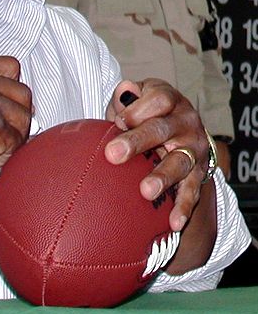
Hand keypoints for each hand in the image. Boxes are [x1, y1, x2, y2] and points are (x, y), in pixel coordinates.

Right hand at [0, 53, 31, 185]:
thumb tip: (10, 96)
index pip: (12, 67)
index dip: (10, 87)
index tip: (4, 101)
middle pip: (23, 93)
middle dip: (16, 112)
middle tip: (1, 126)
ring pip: (24, 117)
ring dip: (14, 133)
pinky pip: (18, 140)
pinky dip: (7, 150)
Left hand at [104, 79, 209, 232]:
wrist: (179, 130)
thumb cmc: (144, 113)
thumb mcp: (136, 99)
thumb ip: (126, 97)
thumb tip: (124, 92)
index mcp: (168, 98)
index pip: (158, 100)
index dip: (137, 110)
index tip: (118, 121)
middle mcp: (185, 121)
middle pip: (162, 130)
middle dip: (137, 142)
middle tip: (114, 154)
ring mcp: (194, 148)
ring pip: (179, 162)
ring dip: (163, 177)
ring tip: (145, 191)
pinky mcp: (199, 173)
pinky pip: (192, 191)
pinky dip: (183, 207)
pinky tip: (173, 222)